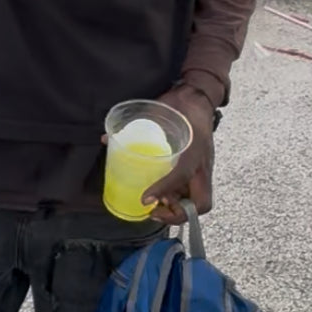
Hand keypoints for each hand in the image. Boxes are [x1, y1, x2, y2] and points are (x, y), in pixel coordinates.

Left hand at [142, 86, 215, 225]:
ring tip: (156, 209)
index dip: (163, 189)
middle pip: (201, 203)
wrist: (199, 98)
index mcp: (193, 149)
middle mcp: (203, 165)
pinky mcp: (203, 171)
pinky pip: (196, 193)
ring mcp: (205, 170)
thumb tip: (106, 139)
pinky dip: (180, 200)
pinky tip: (163, 198)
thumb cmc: (179, 105)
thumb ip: (132, 125)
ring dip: (178, 211)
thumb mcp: (156, 110)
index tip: (145, 198)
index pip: (181, 174)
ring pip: (199, 202)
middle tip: (154, 209)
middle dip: (178, 213)